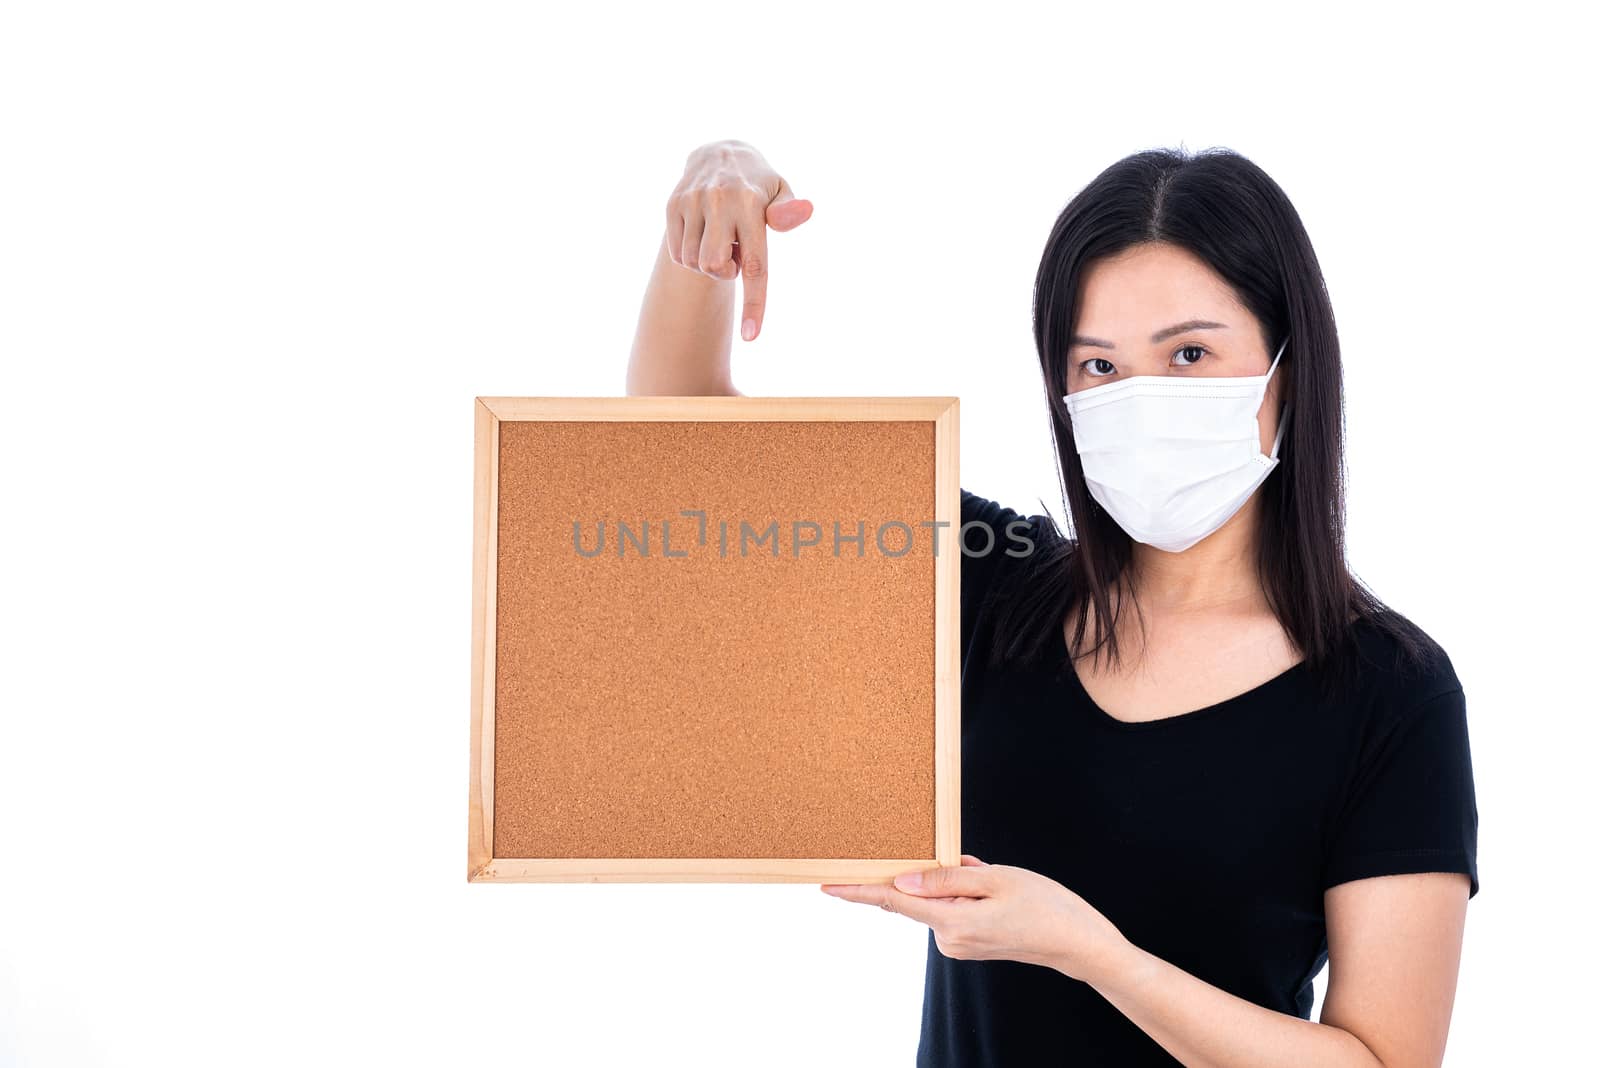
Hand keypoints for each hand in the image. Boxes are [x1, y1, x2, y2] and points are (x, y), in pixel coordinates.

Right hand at [667, 139, 812, 340]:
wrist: (718, 151)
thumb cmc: (758, 185)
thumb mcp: (781, 192)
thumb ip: (788, 211)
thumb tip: (805, 210)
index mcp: (751, 205)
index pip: (755, 265)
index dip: (754, 304)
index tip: (751, 336)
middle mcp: (720, 201)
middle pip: (716, 268)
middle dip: (725, 271)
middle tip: (734, 250)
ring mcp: (693, 202)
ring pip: (694, 263)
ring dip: (707, 262)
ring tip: (719, 237)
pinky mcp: (673, 205)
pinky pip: (677, 253)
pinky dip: (690, 253)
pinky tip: (702, 233)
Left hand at [820, 855, 1130, 982]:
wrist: (1079, 944)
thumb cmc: (1045, 906)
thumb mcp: (997, 879)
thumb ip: (946, 879)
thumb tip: (901, 883)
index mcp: (951, 922)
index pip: (892, 902)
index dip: (857, 891)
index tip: (825, 885)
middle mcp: (948, 939)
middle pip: (918, 896)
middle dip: (933, 873)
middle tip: (971, 866)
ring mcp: (959, 945)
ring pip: (940, 899)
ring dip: (957, 881)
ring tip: (997, 879)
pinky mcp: (969, 944)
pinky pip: (955, 907)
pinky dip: (966, 892)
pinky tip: (996, 888)